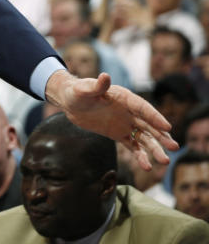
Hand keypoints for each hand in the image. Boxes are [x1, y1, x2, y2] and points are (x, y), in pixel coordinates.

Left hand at [45, 71, 177, 169]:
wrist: (70, 102)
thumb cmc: (78, 91)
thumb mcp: (85, 89)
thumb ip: (97, 86)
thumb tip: (105, 76)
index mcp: (125, 98)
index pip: (143, 108)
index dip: (155, 117)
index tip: (167, 127)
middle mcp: (129, 112)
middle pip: (149, 125)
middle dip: (162, 136)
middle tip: (174, 147)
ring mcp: (125, 123)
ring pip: (144, 138)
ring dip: (155, 149)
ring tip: (165, 162)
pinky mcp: (118, 134)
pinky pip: (132, 146)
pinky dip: (140, 156)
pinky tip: (147, 167)